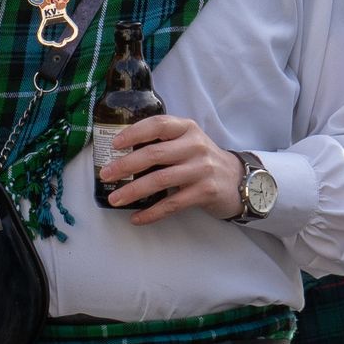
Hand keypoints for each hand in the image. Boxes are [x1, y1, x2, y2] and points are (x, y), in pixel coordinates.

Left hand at [97, 113, 244, 225]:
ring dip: (134, 191)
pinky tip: (137, 218)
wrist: (237, 180)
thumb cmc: (202, 160)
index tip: (115, 144)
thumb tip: (121, 153)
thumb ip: (163, 142)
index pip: (158, 125)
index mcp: (187, 128)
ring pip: (161, 180)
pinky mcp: (205, 192)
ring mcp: (202, 169)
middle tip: (106, 175)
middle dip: (126, 165)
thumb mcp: (187, 142)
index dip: (134, 133)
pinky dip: (152, 213)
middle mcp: (195, 146)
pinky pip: (173, 204)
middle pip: (155, 154)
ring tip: (115, 199)